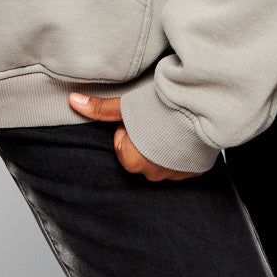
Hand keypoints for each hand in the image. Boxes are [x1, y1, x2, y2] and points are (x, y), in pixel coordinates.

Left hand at [68, 93, 199, 181]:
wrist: (203, 109)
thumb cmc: (163, 106)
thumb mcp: (127, 104)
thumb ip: (101, 108)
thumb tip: (73, 101)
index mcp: (132, 161)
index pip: (121, 142)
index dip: (129, 124)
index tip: (141, 113)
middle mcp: (152, 174)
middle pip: (140, 153)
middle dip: (145, 137)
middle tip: (156, 117)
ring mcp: (174, 175)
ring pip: (160, 159)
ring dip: (163, 144)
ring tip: (172, 123)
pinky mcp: (194, 171)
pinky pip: (180, 163)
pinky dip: (181, 150)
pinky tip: (185, 133)